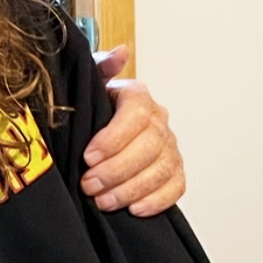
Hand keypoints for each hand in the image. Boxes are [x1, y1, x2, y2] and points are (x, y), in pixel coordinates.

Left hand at [81, 46, 185, 215]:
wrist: (95, 133)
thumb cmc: (90, 109)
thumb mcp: (86, 86)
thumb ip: (97, 69)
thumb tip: (119, 54)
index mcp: (136, 96)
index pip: (136, 114)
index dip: (113, 138)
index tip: (88, 156)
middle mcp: (158, 119)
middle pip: (149, 146)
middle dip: (117, 170)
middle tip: (89, 185)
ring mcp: (169, 146)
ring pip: (162, 169)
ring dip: (131, 189)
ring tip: (103, 201)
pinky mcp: (174, 170)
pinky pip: (176, 187)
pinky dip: (157, 200)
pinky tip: (135, 209)